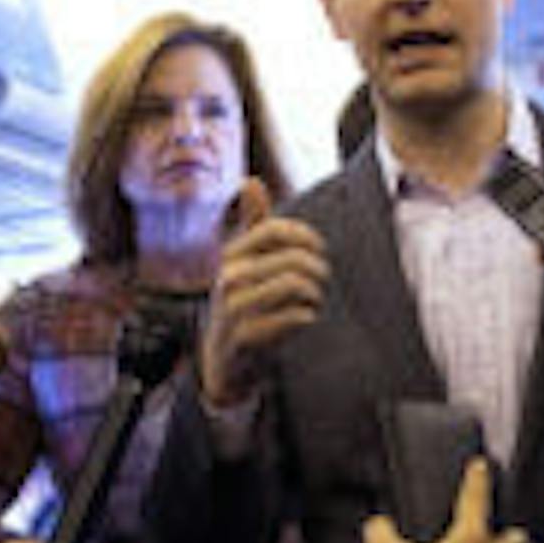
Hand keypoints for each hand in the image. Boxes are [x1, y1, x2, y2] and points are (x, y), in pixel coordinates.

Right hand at [200, 179, 328, 406]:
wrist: (223, 361)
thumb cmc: (241, 304)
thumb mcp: (243, 263)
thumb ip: (252, 223)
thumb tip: (251, 181)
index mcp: (232, 255)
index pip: (275, 230)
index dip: (306, 237)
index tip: (318, 250)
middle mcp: (228, 277)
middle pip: (293, 258)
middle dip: (318, 270)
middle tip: (320, 282)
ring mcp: (234, 308)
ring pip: (295, 284)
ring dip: (315, 294)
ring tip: (313, 301)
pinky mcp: (245, 337)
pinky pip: (293, 317)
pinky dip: (307, 317)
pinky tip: (304, 320)